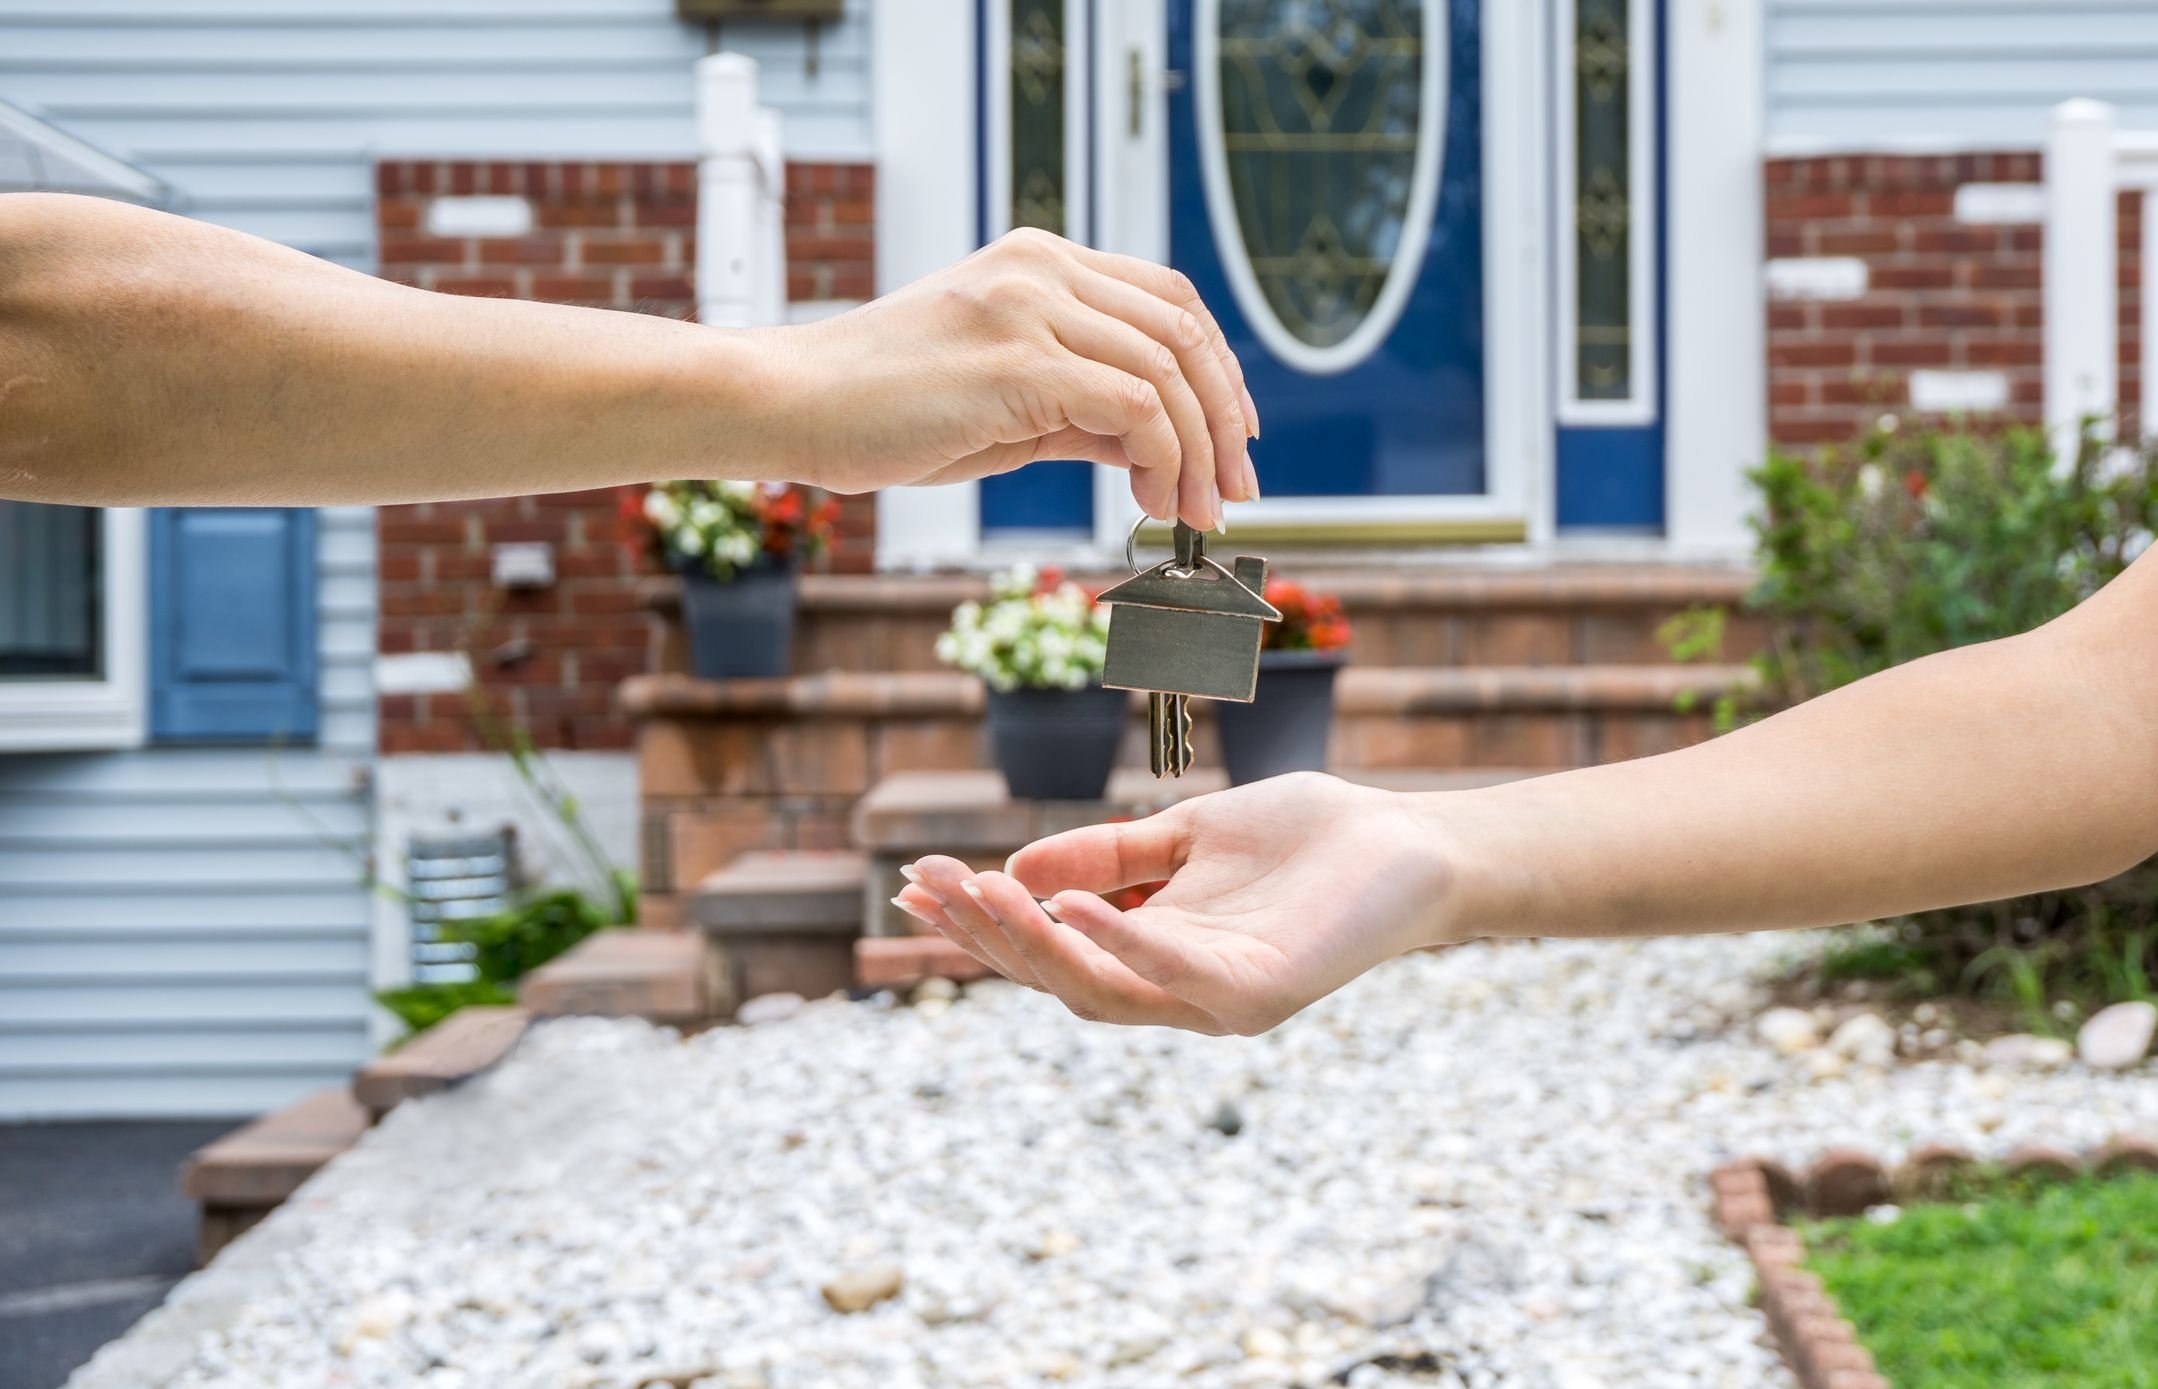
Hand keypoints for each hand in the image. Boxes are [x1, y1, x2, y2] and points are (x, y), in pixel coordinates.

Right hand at [771, 228, 1259, 530]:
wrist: (792, 405)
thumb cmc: (884, 410)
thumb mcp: (1007, 403)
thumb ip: (1086, 412)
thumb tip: (1161, 448)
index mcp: (1040, 262)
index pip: (1168, 298)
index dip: (1218, 366)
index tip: (1233, 435)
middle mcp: (1042, 268)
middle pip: (1184, 329)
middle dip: (1226, 416)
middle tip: (1236, 487)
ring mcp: (1030, 307)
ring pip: (1168, 370)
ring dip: (1200, 451)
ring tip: (1198, 512)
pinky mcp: (1018, 360)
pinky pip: (1132, 408)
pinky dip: (1162, 459)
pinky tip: (1153, 501)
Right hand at [891, 773, 1454, 1034]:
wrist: (1411, 842)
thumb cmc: (1308, 839)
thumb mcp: (1187, 835)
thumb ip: (1110, 855)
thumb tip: (1019, 866)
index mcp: (1155, 954)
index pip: (1049, 950)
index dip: (980, 925)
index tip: (914, 885)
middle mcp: (1178, 992)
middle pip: (1060, 979)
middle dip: (989, 934)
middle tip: (932, 884)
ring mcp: (1217, 1003)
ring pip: (1103, 991)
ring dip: (1037, 943)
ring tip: (987, 890)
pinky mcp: (1259, 996)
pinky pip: (1177, 979)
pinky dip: (1123, 942)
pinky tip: (1073, 904)